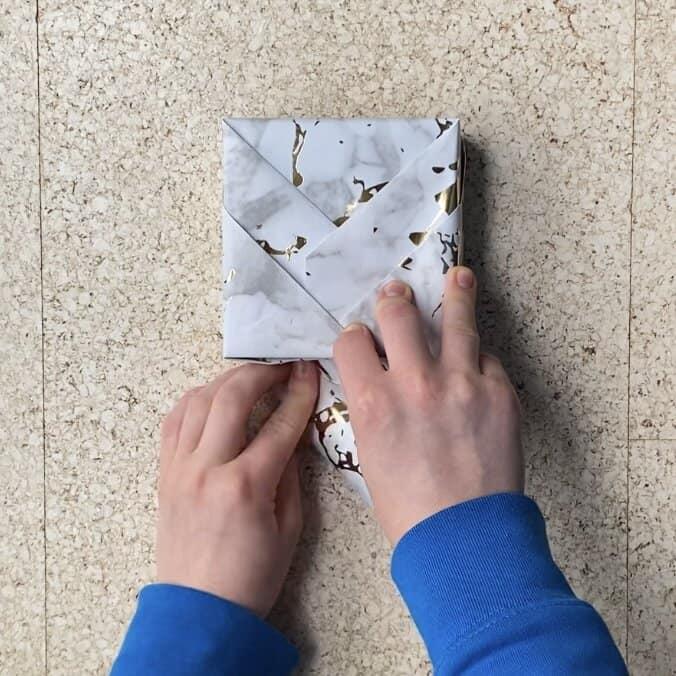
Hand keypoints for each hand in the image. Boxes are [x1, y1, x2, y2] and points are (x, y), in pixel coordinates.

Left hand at [156, 361, 317, 616]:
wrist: (200, 610)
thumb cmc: (253, 575)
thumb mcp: (290, 528)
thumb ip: (292, 474)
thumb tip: (293, 434)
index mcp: (245, 486)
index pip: (279, 424)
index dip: (300, 393)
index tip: (310, 371)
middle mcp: (207, 468)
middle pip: (232, 397)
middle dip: (262, 372)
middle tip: (282, 366)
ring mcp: (179, 468)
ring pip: (198, 400)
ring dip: (228, 379)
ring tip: (251, 377)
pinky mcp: (164, 472)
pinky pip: (174, 420)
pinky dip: (196, 399)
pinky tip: (214, 396)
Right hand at [333, 266, 523, 544]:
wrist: (463, 537)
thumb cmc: (408, 507)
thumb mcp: (369, 453)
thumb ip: (372, 408)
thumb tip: (377, 380)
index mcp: (372, 399)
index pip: (352, 341)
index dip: (354, 337)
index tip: (361, 340)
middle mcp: (413, 380)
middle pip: (397, 313)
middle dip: (393, 300)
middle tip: (396, 295)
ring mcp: (460, 381)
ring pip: (455, 318)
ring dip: (454, 293)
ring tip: (458, 277)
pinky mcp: (499, 391)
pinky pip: (488, 358)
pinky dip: (480, 358)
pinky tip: (477, 358)